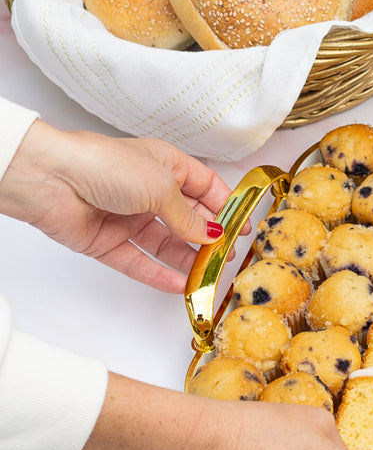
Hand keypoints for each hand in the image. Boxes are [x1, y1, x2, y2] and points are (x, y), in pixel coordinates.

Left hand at [0, 120, 230, 292]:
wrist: (52, 179)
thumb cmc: (106, 164)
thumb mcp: (162, 187)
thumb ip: (188, 216)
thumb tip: (211, 233)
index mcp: (166, 165)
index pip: (205, 187)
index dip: (225, 206)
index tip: (242, 226)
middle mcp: (149, 190)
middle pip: (187, 219)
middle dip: (209, 237)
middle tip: (227, 256)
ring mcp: (128, 217)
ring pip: (165, 244)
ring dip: (187, 260)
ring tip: (207, 276)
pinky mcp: (108, 241)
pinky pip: (139, 262)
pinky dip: (159, 274)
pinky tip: (180, 284)